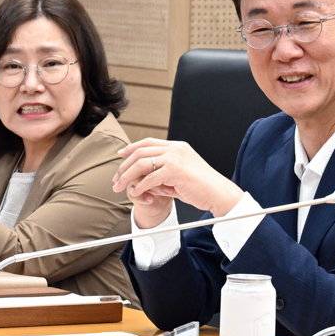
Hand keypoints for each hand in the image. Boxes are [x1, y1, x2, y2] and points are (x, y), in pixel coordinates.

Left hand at [113, 139, 244, 229]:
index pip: (149, 142)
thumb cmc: (201, 187)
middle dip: (124, 165)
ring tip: (119, 186)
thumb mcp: (179, 176)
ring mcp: (175, 158)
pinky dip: (140, 186)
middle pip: (141, 152)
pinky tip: (135, 192)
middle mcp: (176, 149)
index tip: (120, 155)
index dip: (132, 148)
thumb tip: (139, 180)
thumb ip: (161, 174)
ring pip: (142, 164)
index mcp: (178, 147)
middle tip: (116, 178)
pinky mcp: (175, 170)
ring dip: (127, 176)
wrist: (218, 193)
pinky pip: (150, 178)